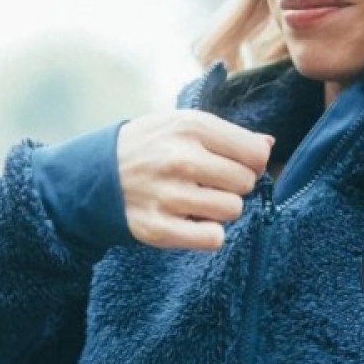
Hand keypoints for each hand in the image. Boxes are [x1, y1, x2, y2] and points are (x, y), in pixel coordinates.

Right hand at [116, 110, 273, 249]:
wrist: (94, 174)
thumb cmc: (149, 146)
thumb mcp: (183, 124)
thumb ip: (228, 134)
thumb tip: (269, 145)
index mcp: (192, 128)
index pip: (255, 154)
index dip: (252, 162)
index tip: (233, 164)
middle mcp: (181, 159)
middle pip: (246, 183)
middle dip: (234, 185)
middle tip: (211, 183)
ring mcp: (169, 195)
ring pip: (232, 211)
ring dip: (221, 209)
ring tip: (198, 200)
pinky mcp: (159, 228)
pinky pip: (213, 239)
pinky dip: (208, 233)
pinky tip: (193, 221)